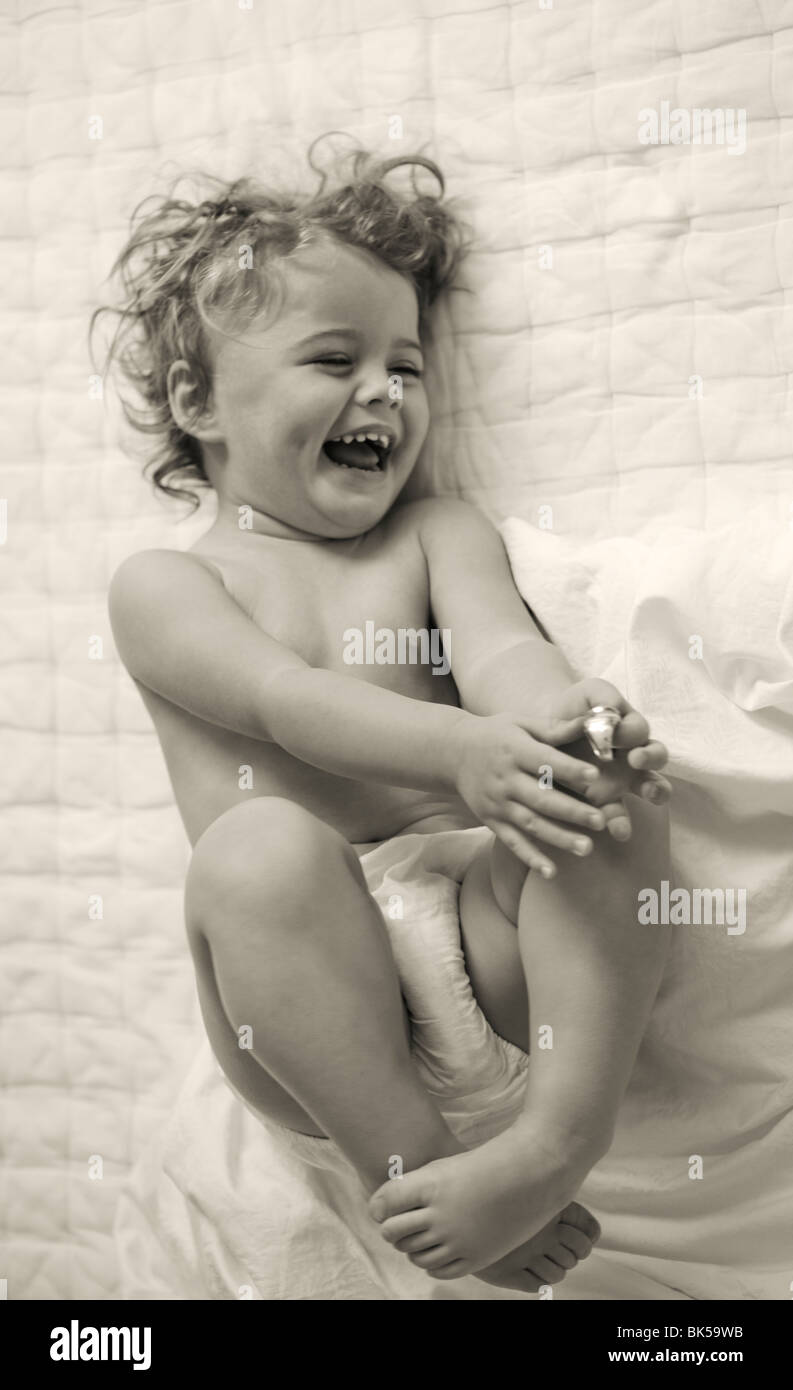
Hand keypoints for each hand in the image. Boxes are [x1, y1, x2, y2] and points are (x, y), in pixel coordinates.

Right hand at [453, 712, 609, 876]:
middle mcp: (505, 779)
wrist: (452, 753)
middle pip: (541, 798)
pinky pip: (512, 841)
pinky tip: (551, 872)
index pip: (545, 762)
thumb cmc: (496, 734)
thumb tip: (591, 721)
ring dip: (558, 837)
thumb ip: (554, 728)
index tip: (595, 777)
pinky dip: (530, 858)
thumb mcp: (521, 723)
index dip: (569, 770)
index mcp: (514, 750)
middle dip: (572, 811)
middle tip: (601, 821)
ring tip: (587, 848)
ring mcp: (497, 803)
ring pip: (530, 824)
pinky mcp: (491, 820)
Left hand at [536, 679, 671, 841]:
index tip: (612, 732)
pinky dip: (621, 824)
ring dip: (652, 793)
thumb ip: (605, 697)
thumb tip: (615, 714)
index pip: (639, 730)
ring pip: (650, 789)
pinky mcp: (605, 803)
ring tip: (649, 793)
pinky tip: (616, 831)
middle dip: (651, 759)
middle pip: (657, 758)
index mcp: (629, 729)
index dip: (629, 732)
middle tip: (636, 759)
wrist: (542, 736)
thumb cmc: (572, 711)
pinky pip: (619, 816)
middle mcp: (633, 756)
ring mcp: (622, 781)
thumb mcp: (589, 694)